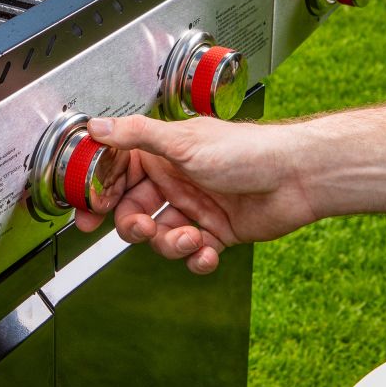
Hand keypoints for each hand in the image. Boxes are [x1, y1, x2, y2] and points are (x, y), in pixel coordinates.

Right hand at [76, 115, 315, 273]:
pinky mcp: (216, 233)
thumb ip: (137, 136)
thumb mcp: (184, 142)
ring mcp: (195, 208)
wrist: (297, 177)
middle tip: (144, 229)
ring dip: (171, 244)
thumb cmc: (248, 151)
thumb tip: (97, 127)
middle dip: (135, 226)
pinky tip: (207, 252)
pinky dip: (197, 259)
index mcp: (163, 155)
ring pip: (162, 238)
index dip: (100, 194)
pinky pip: (192, 254)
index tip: (87, 213)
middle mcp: (176, 181)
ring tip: (191, 238)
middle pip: (134, 212)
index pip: (118, 175)